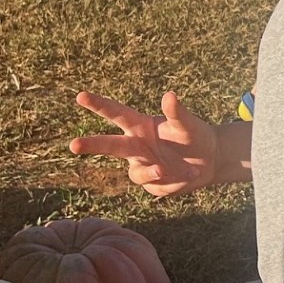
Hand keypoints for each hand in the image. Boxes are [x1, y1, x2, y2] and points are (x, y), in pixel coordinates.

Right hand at [70, 89, 218, 197]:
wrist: (210, 161)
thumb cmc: (195, 136)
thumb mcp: (189, 124)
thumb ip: (177, 113)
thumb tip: (169, 96)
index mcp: (141, 126)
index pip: (116, 113)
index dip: (99, 104)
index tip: (80, 95)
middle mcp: (136, 146)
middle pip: (110, 145)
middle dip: (92, 145)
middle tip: (73, 145)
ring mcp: (141, 166)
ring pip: (137, 174)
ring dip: (151, 172)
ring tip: (165, 169)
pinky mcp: (152, 185)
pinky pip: (159, 186)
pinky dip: (176, 181)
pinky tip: (189, 174)